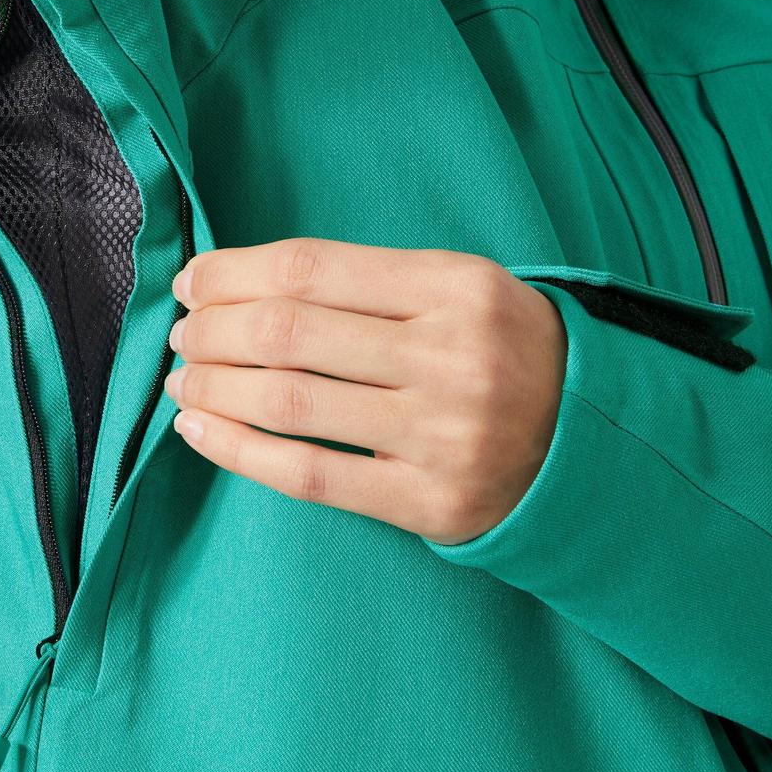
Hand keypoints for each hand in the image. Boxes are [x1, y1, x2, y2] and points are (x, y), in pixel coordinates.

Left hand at [164, 239, 566, 543]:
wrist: (587, 442)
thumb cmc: (497, 349)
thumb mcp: (455, 288)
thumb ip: (363, 281)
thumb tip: (237, 283)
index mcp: (455, 287)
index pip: (310, 269)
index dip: (233, 274)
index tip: (193, 282)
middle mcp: (451, 357)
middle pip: (289, 333)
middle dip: (212, 330)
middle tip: (183, 334)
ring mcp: (442, 435)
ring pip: (289, 402)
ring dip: (213, 388)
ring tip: (184, 380)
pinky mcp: (430, 502)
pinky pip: (310, 476)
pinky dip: (238, 452)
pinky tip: (198, 431)